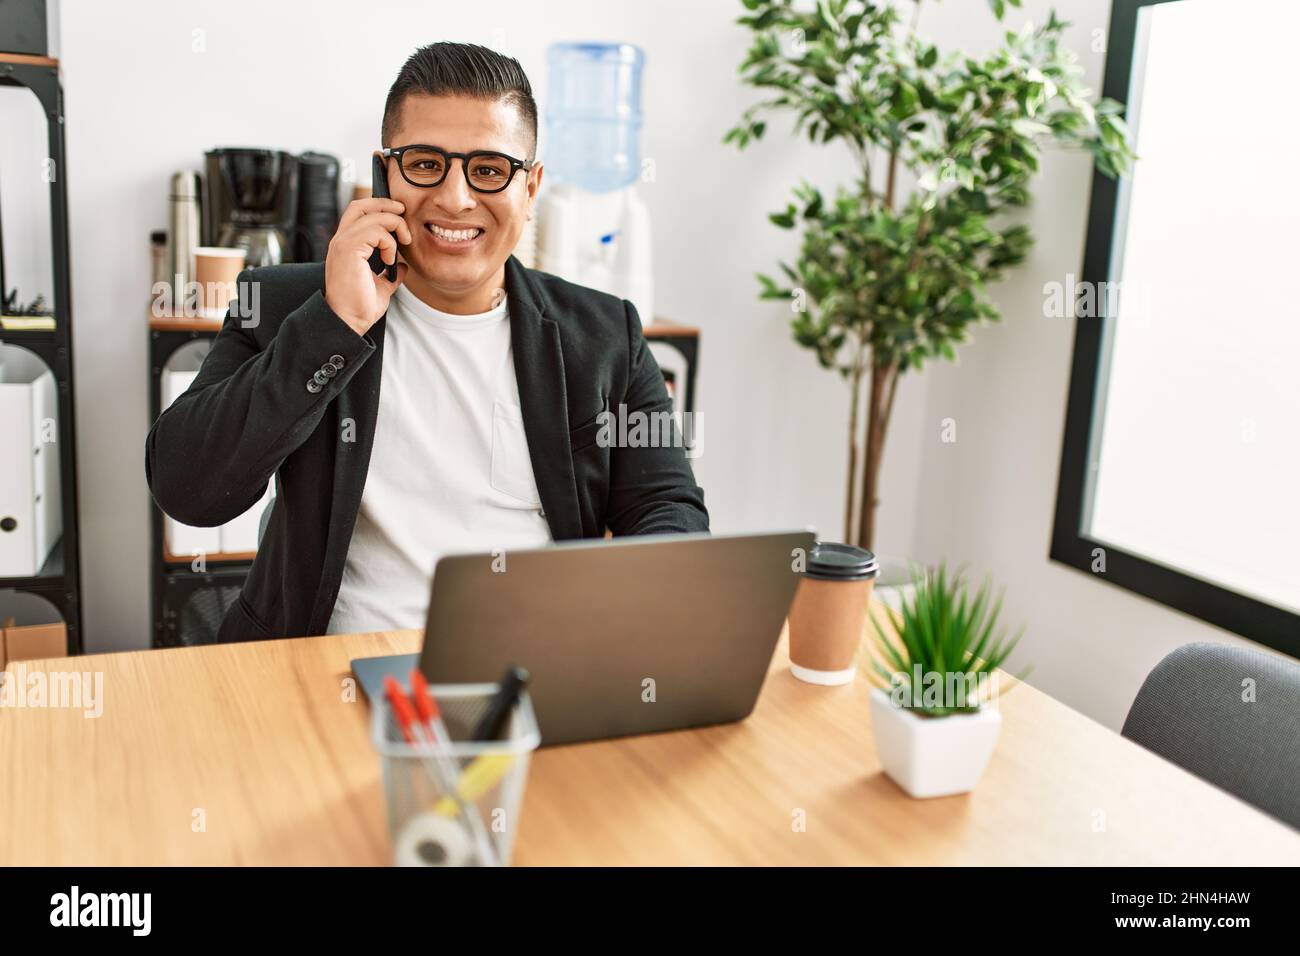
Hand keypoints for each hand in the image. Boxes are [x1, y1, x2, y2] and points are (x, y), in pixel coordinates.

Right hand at [324, 198, 412, 335]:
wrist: (349, 321)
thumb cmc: (360, 307)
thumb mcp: (380, 286)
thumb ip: (390, 274)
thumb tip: (402, 267)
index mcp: (346, 246)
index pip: (358, 212)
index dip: (378, 206)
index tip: (399, 213)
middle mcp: (341, 240)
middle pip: (361, 205)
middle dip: (385, 204)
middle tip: (403, 213)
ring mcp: (343, 243)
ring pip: (373, 217)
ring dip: (394, 227)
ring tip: (401, 247)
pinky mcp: (349, 250)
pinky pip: (375, 232)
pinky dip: (389, 242)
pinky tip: (389, 259)